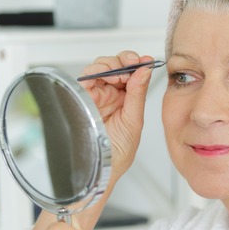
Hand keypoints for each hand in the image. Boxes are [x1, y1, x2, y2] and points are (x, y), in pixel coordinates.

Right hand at [78, 51, 154, 183]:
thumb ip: (138, 94)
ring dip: (112, 64)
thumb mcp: (133, 120)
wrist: (101, 170)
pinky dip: (97, 70)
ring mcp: (95, 96)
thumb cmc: (116, 154)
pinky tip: (110, 76)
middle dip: (125, 59)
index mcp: (125, 101)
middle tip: (134, 62)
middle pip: (115, 65)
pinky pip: (86, 76)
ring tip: (121, 74)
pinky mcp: (81, 98)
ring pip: (100, 67)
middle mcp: (110, 96)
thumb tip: (145, 70)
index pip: (131, 74)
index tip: (147, 60)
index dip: (138, 64)